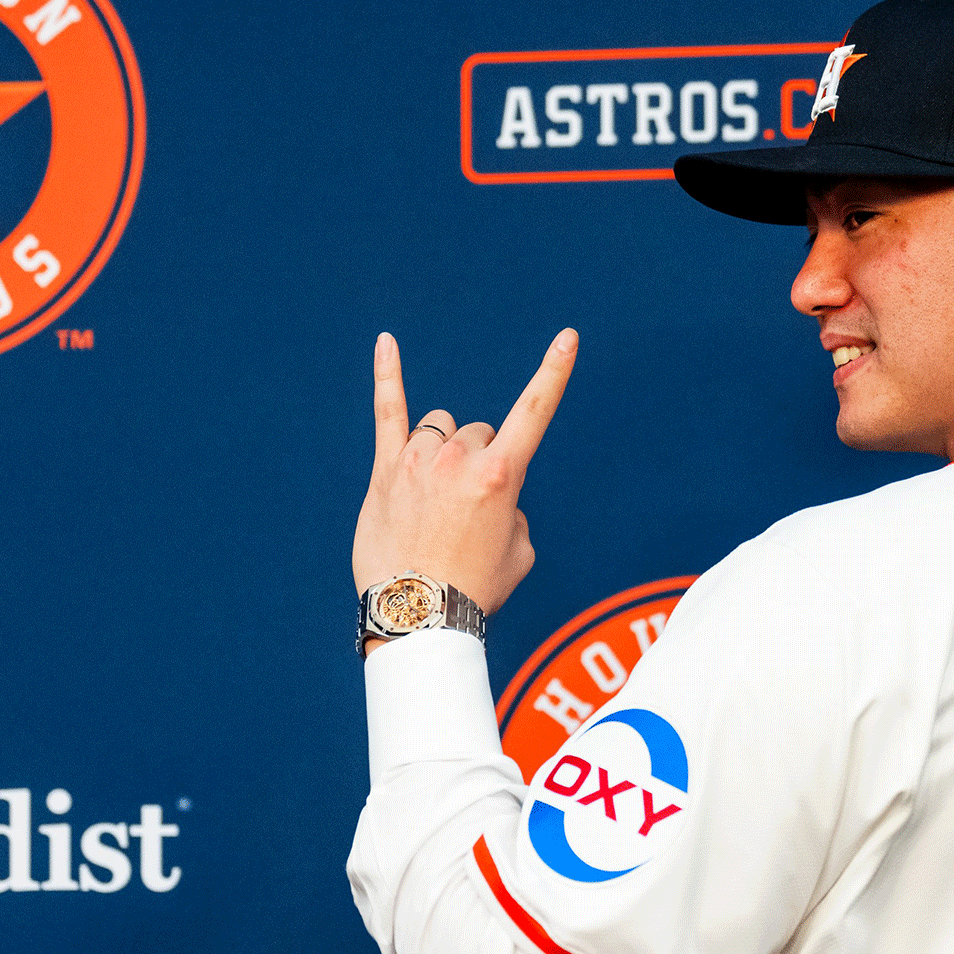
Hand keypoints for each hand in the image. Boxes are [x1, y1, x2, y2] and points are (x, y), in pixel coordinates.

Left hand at [354, 328, 578, 617]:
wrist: (418, 615)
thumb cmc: (474, 589)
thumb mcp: (518, 551)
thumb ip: (511, 510)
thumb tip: (485, 494)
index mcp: (501, 476)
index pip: (535, 411)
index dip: (554, 372)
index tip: (567, 338)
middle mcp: (460, 459)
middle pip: (481, 432)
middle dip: (481, 461)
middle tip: (466, 512)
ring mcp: (419, 460)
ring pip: (441, 428)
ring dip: (444, 451)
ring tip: (435, 498)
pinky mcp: (386, 470)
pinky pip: (388, 410)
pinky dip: (389, 375)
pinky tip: (387, 342)